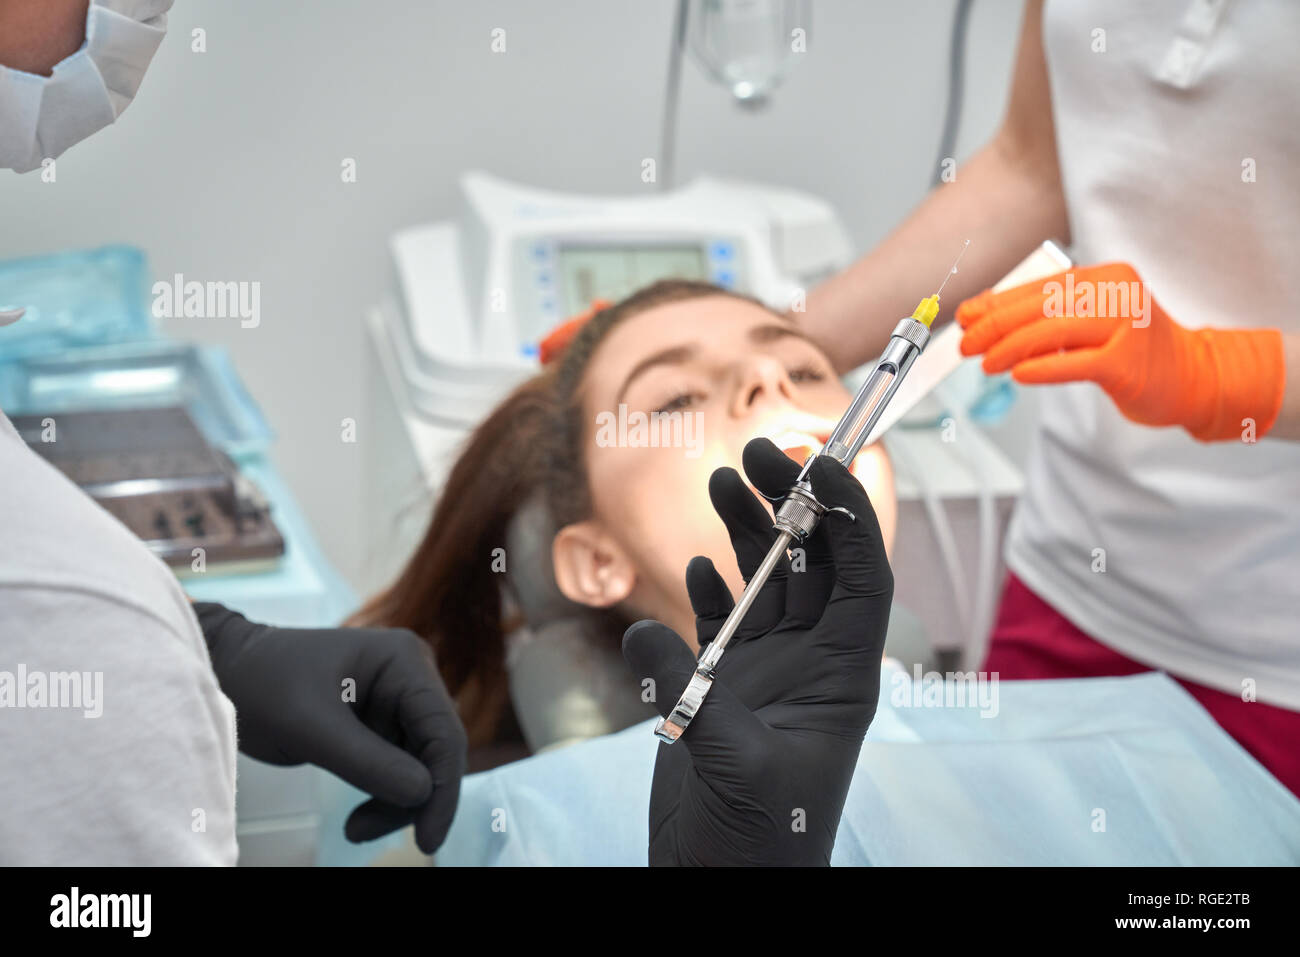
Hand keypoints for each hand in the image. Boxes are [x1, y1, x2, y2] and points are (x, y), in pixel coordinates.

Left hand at [192, 604, 466, 853]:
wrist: (227, 673)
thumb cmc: (262, 684)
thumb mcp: (310, 726)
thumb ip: (367, 761)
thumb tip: (423, 795)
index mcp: (404, 661)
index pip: (443, 730)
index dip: (444, 786)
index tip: (427, 838)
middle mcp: (412, 677)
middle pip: (437, 752)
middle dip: (413, 799)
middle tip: (365, 833)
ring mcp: (398, 701)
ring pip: (421, 767)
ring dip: (396, 804)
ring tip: (355, 829)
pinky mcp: (382, 724)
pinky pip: (399, 770)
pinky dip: (384, 797)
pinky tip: (358, 819)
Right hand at [623, 438, 892, 865]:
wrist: (726, 883)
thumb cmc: (757, 839)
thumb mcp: (734, 762)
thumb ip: (693, 693)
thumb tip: (646, 628)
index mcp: (843, 674)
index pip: (860, 574)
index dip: (845, 514)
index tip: (814, 463)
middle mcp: (813, 662)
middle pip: (813, 562)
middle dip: (791, 503)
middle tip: (756, 450)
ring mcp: (771, 671)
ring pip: (770, 581)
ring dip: (750, 530)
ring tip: (723, 476)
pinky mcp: (729, 687)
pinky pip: (728, 618)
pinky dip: (715, 585)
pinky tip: (701, 562)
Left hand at [956, 262, 1284, 441]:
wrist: (1192, 377)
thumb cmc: (1133, 350)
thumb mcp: (1090, 322)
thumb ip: (1044, 316)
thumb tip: (982, 315)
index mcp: (1105, 277)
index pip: (1040, 286)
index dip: (996, 302)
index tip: (965, 317)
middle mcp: (1118, 294)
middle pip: (1042, 305)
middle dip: (996, 325)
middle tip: (966, 344)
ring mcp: (1127, 327)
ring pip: (1054, 330)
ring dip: (1010, 347)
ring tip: (985, 363)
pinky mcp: (1129, 364)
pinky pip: (1076, 364)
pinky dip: (1042, 367)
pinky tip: (1018, 374)